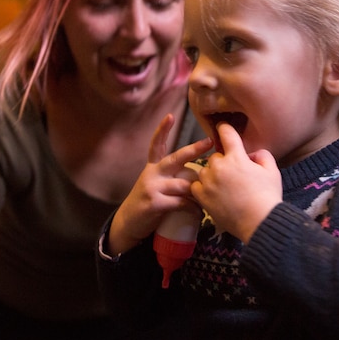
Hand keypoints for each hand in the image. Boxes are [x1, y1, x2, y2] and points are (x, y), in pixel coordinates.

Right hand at [107, 114, 212, 254]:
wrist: (129, 223)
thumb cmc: (149, 203)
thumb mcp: (157, 186)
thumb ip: (173, 178)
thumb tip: (200, 175)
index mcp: (153, 167)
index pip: (157, 145)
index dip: (162, 130)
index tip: (170, 116)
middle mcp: (152, 173)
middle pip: (175, 158)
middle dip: (194, 150)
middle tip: (209, 142)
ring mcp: (152, 187)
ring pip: (183, 184)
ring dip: (198, 192)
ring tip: (208, 199)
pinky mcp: (154, 203)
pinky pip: (181, 202)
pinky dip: (192, 207)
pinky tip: (199, 212)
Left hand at [191, 122, 281, 242]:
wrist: (259, 222)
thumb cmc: (268, 197)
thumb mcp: (272, 171)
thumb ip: (262, 155)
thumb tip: (252, 154)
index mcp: (237, 157)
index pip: (226, 133)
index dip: (224, 128)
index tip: (222, 127)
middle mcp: (220, 167)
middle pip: (215, 156)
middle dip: (223, 162)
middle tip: (233, 175)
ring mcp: (209, 182)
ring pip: (204, 171)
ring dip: (212, 175)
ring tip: (224, 187)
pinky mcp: (203, 197)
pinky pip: (196, 186)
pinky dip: (203, 188)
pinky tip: (214, 194)